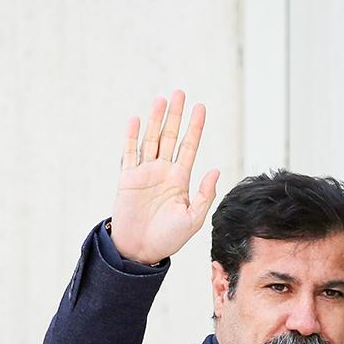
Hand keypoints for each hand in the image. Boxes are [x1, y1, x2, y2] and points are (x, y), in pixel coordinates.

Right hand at [110, 88, 220, 263]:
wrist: (140, 251)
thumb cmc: (168, 238)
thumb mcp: (193, 219)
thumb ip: (205, 195)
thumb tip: (215, 170)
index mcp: (180, 179)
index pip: (189, 146)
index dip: (195, 127)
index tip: (200, 107)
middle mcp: (163, 171)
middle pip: (170, 136)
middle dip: (175, 115)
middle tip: (180, 93)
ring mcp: (145, 173)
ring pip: (151, 140)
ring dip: (155, 120)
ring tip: (161, 99)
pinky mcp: (128, 179)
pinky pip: (130, 153)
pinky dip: (132, 137)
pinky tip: (136, 120)